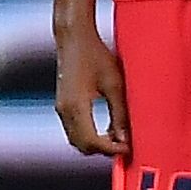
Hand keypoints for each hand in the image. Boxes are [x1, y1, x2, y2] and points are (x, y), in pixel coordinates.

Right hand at [54, 20, 130, 159]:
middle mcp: (64, 111)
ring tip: (121, 138)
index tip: (129, 149)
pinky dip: (90, 136)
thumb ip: (120, 113)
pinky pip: (75, 130)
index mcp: (76, 106)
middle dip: (103, 150)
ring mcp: (61, 108)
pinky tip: (109, 130)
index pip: (91, 142)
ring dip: (97, 144)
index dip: (111, 149)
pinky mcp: (63, 105)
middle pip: (82, 145)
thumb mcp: (115, 84)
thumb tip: (125, 139)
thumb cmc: (97, 56)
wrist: (74, 39)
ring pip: (76, 140)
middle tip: (127, 146)